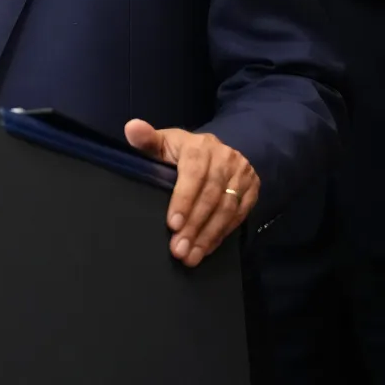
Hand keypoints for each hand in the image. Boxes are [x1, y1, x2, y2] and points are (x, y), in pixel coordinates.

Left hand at [124, 120, 258, 267]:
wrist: (214, 151)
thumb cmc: (178, 152)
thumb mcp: (162, 143)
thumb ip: (146, 139)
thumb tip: (131, 127)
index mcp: (199, 145)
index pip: (194, 173)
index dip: (183, 199)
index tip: (172, 224)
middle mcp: (225, 157)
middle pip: (211, 195)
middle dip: (194, 226)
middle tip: (178, 250)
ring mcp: (242, 173)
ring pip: (226, 209)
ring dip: (208, 235)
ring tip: (191, 256)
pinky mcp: (252, 188)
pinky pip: (239, 215)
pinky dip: (221, 234)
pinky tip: (206, 249)